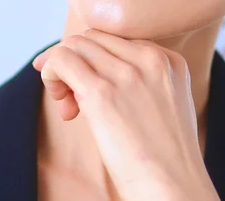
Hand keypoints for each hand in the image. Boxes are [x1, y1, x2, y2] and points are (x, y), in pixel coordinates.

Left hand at [32, 29, 219, 200]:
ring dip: (61, 69)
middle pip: (92, 38)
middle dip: (75, 62)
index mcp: (169, 60)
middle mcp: (150, 59)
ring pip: (75, 45)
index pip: (115, 39)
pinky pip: (62, 60)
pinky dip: (51, 73)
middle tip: (71, 99)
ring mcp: (126, 74)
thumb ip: (138, 79)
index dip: (94, 60)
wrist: (173, 189)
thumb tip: (89, 69)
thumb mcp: (163, 104)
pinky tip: (61, 100)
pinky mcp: (102, 93)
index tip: (87, 87)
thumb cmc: (162, 157)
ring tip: (67, 104)